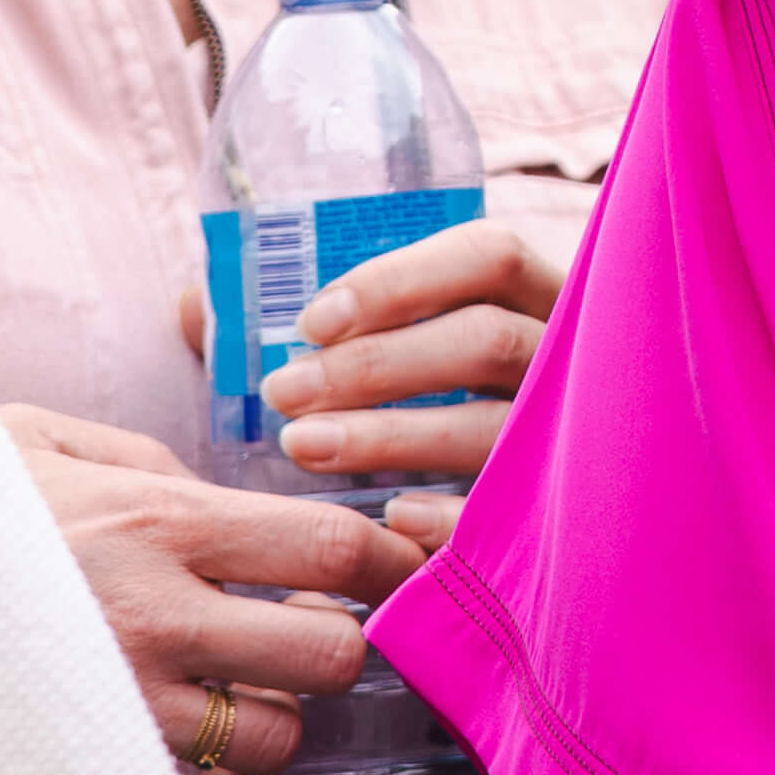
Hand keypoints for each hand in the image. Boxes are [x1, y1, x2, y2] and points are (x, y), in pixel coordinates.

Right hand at [0, 401, 417, 774]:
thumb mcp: (45, 444)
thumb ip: (154, 462)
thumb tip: (237, 494)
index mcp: (159, 526)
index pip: (334, 549)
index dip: (389, 561)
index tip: (395, 566)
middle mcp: (152, 622)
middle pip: (331, 659)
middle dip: (333, 651)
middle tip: (297, 637)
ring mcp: (118, 712)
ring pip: (273, 744)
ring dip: (269, 724)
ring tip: (219, 694)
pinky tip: (171, 753)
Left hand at [263, 213, 561, 494]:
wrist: (550, 497)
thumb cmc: (431, 401)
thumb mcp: (395, 344)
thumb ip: (307, 325)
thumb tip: (199, 309)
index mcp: (538, 295)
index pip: (488, 257)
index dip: (400, 282)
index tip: (312, 323)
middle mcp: (570, 355)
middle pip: (486, 338)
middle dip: (375, 365)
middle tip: (284, 392)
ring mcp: (574, 431)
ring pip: (494, 424)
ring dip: (391, 434)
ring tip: (301, 447)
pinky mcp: (563, 503)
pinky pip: (515, 512)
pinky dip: (451, 514)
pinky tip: (390, 517)